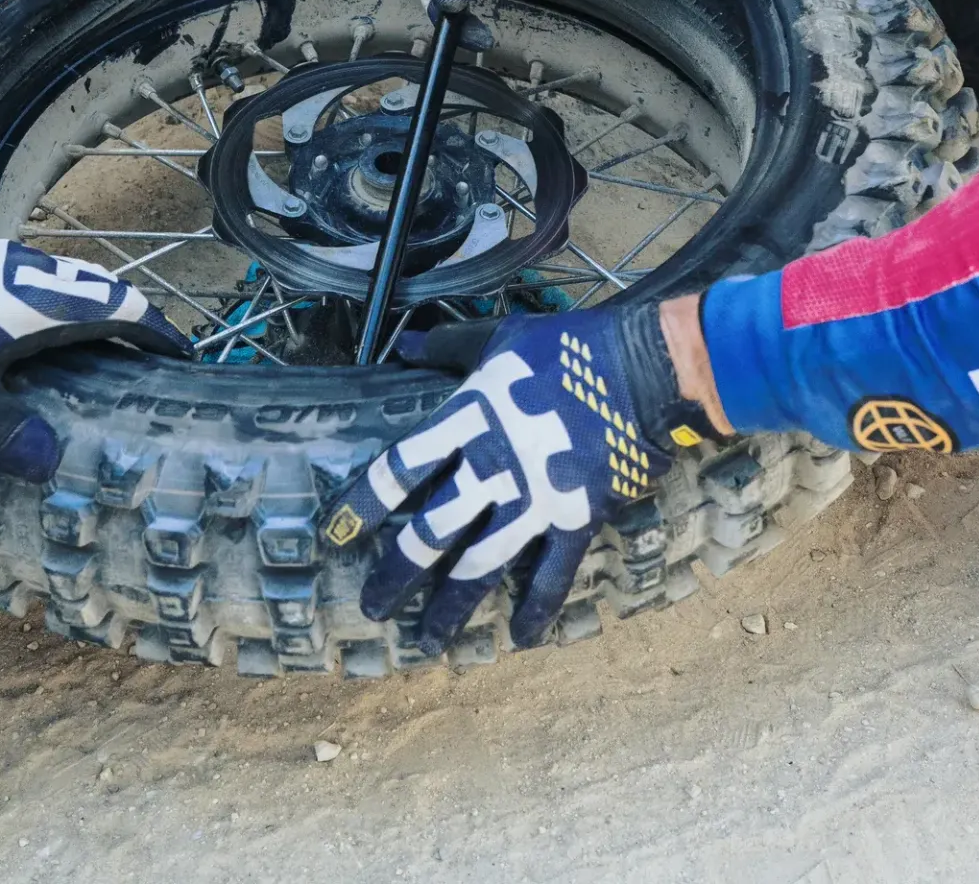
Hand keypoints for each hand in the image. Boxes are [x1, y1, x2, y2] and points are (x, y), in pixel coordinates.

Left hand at [0, 234, 189, 474]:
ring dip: (103, 309)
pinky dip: (70, 303)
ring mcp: (12, 265)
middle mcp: (37, 276)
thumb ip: (5, 429)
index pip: (123, 310)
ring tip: (112, 346)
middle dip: (137, 321)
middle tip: (154, 356)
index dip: (157, 332)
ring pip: (77, 282)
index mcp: (44, 304)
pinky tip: (49, 330)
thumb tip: (50, 465)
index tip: (183, 354)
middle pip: (107, 292)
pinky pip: (51, 280)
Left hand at [321, 298, 706, 653]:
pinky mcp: (576, 520)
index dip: (366, 504)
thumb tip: (406, 345)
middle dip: (397, 574)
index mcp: (467, 420)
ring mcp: (534, 501)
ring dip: (451, 608)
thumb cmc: (568, 345)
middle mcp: (491, 469)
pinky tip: (521, 640)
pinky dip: (536, 610)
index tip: (337, 535)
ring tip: (427, 643)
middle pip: (431, 532)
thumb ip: (451, 346)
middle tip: (372, 607)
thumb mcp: (501, 336)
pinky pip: (551, 577)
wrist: (641, 367)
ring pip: (481, 567)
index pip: (400, 469)